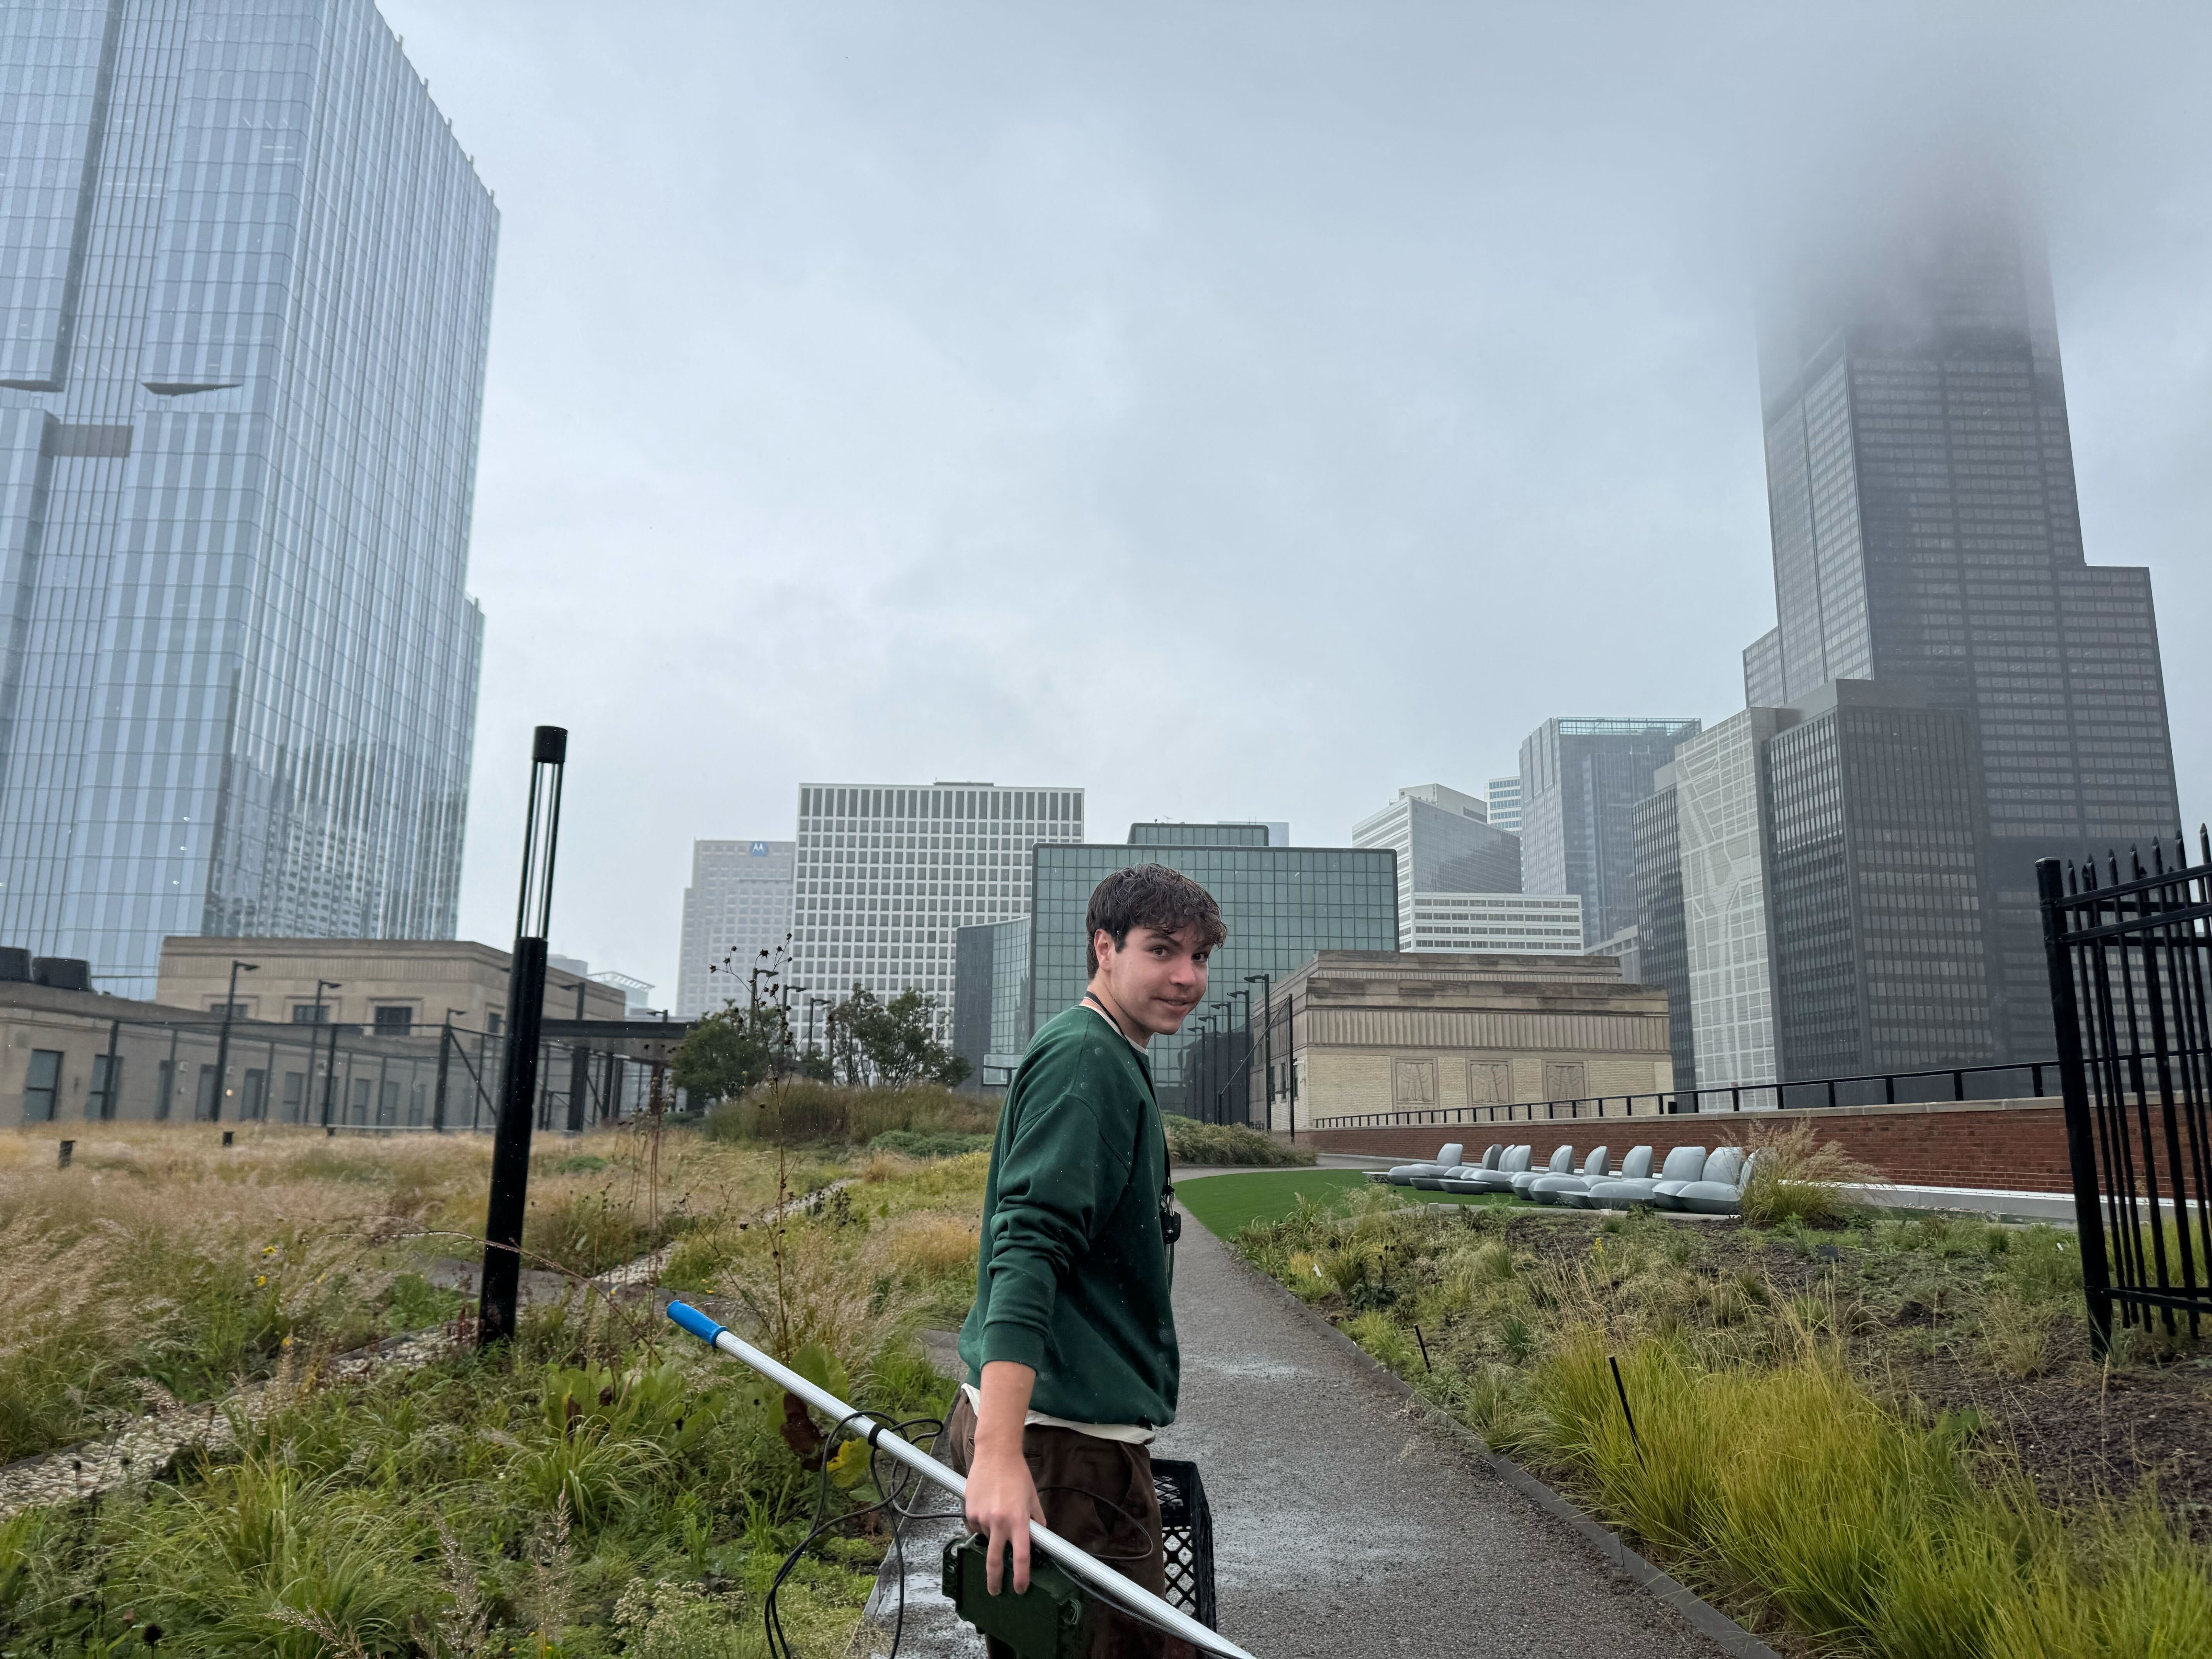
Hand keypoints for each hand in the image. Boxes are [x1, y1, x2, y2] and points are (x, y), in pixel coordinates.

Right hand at [964, 1444, 1046, 1594]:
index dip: (1021, 1576)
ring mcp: (982, 1517)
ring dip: (992, 1534)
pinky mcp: (970, 1511)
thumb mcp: (1033, 1499)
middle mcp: (999, 1521)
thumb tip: (1041, 1542)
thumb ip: (1037, 1523)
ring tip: (998, 1511)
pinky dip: (982, 1523)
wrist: (995, 1454)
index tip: (1020, 1588)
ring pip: (986, 1538)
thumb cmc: (1018, 1476)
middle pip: (994, 1561)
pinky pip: (976, 1527)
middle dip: (994, 1581)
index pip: (1022, 1556)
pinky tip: (988, 1506)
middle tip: (995, 1591)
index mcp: (1019, 1520)